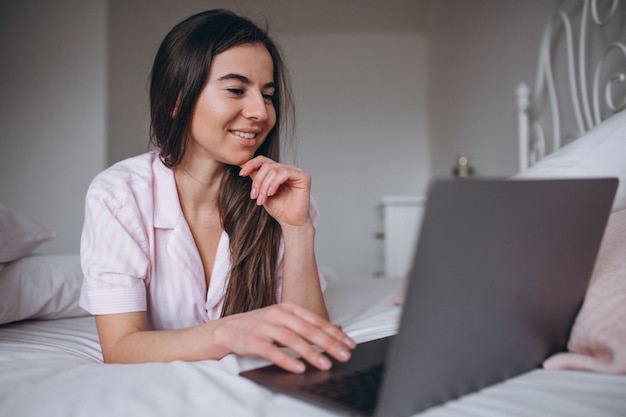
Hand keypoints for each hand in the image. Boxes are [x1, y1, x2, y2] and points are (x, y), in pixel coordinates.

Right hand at [214, 301, 355, 372]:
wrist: (227, 329)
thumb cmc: (260, 325)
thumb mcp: (284, 320)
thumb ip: (307, 325)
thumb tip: (336, 330)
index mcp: (288, 308)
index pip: (316, 320)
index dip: (334, 332)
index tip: (349, 343)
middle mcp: (278, 314)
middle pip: (308, 329)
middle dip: (329, 343)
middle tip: (344, 354)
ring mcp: (265, 326)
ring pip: (292, 340)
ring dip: (311, 353)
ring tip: (326, 364)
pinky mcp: (253, 341)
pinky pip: (272, 351)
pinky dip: (287, 360)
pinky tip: (299, 368)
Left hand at [239, 156, 311, 226]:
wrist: (290, 222)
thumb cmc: (278, 209)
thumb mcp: (261, 191)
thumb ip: (256, 178)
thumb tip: (243, 165)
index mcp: (278, 171)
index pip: (263, 160)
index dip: (251, 164)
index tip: (241, 173)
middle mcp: (287, 169)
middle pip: (267, 165)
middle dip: (258, 181)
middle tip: (254, 196)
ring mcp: (296, 172)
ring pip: (274, 170)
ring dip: (264, 185)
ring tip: (262, 199)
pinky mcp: (304, 177)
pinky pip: (285, 173)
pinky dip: (274, 183)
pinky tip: (271, 193)